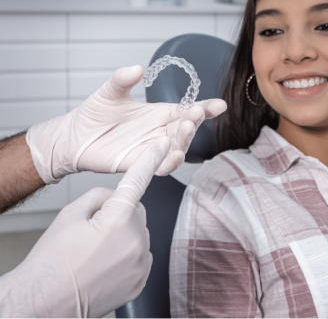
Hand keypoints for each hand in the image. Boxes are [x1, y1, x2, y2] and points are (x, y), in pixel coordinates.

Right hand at [0, 136, 169, 317]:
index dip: (151, 159)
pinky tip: (106, 263)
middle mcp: (136, 241)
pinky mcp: (141, 281)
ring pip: (140, 233)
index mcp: (118, 219)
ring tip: (97, 251)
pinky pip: (142, 254)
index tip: (163, 146)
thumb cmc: (52, 259)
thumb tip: (117, 197)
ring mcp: (140, 264)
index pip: (138, 180)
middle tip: (95, 229)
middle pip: (137, 211)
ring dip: (126, 235)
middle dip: (121, 213)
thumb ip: (101, 195)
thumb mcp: (70, 213)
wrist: (43, 303)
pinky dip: (129, 254)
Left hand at [26, 65, 226, 183]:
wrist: (74, 136)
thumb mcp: (109, 91)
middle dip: (194, 121)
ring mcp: (151, 148)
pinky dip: (169, 163)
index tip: (219, 105)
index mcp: (158, 113)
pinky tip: (175, 156)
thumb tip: (139, 68)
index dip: (205, 108)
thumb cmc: (94, 113)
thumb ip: (123, 79)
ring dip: (184, 140)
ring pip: (176, 147)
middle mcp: (159, 131)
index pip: (186, 110)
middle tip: (196, 112)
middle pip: (185, 128)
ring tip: (186, 126)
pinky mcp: (139, 164)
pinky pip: (159, 166)